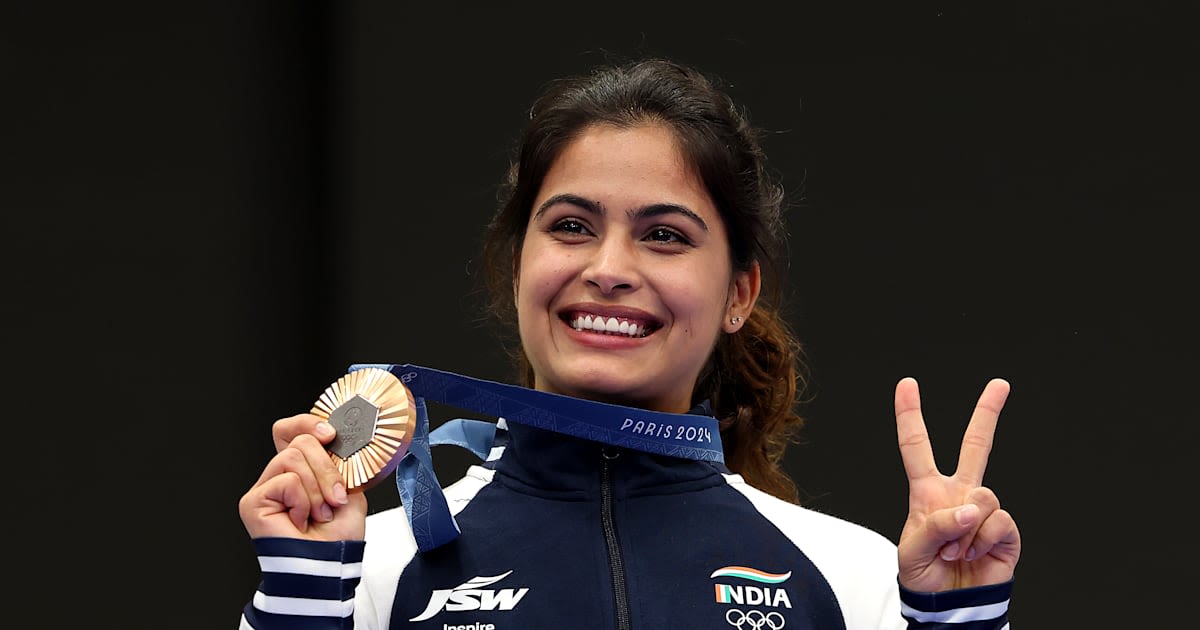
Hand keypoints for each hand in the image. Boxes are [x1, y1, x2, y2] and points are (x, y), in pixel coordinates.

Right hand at [238, 413, 367, 540]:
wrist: (331, 563)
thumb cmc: (338, 534)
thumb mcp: (348, 486)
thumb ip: (337, 460)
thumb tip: (334, 436)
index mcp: (299, 469)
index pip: (290, 429)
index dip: (308, 423)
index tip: (331, 435)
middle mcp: (277, 476)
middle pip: (300, 441)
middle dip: (327, 469)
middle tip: (334, 498)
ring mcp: (263, 488)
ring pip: (294, 457)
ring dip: (317, 488)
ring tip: (319, 512)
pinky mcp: (253, 502)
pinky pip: (286, 480)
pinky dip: (303, 500)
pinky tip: (300, 520)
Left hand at [895, 377, 1019, 591]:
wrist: (950, 605)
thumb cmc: (925, 576)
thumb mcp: (913, 550)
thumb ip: (935, 526)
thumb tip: (970, 509)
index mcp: (928, 492)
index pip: (916, 447)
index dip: (910, 415)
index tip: (907, 384)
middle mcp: (959, 494)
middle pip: (975, 446)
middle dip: (988, 414)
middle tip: (1000, 384)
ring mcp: (984, 511)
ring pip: (983, 496)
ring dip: (965, 530)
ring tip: (955, 551)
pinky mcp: (1005, 531)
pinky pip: (998, 521)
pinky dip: (983, 540)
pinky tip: (975, 554)